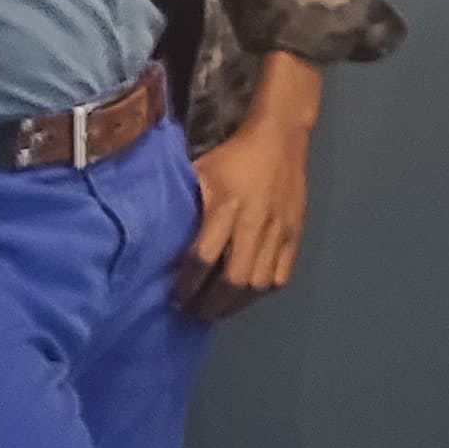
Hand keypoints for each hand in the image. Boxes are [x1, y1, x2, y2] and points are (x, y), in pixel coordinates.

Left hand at [179, 52, 322, 319]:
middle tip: (193, 311)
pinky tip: (246, 293)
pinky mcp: (296, 232)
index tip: (173, 297)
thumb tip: (153, 236)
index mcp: (225, 204)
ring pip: (258, 284)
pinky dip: (262, 291)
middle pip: (234, 279)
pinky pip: (280, 275)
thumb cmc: (232, 156)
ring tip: (217, 308)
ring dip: (235, 303)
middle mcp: (254, 221)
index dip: (187, 284)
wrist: (280, 137)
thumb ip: (183, 204)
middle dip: (210, 303)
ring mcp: (279, 229)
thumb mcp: (199, 172)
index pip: (203, 256)